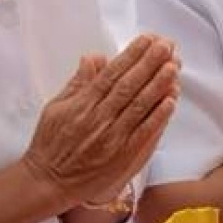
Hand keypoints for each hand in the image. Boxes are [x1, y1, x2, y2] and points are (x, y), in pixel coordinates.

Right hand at [23, 36, 181, 208]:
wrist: (49, 182)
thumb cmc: (50, 144)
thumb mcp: (55, 108)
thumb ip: (77, 83)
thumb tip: (94, 58)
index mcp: (82, 104)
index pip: (111, 74)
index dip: (131, 56)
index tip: (146, 40)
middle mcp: (99, 119)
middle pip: (129, 86)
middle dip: (149, 63)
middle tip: (166, 45)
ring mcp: (113, 138)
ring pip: (140, 107)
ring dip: (159, 85)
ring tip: (174, 66)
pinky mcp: (123, 157)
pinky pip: (144, 134)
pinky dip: (158, 117)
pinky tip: (170, 101)